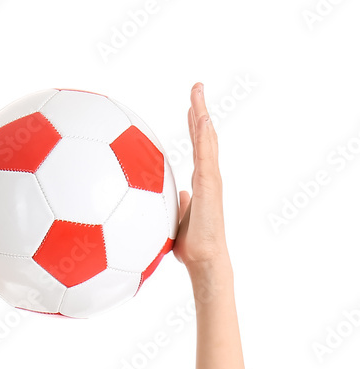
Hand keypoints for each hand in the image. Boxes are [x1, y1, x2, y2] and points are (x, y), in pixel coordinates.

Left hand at [172, 83, 229, 271]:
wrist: (203, 260)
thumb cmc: (193, 246)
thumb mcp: (179, 220)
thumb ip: (181, 204)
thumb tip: (180, 196)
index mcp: (201, 182)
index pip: (197, 148)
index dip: (194, 127)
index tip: (191, 109)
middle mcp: (207, 176)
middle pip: (205, 137)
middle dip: (200, 111)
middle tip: (197, 88)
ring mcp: (211, 179)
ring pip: (207, 140)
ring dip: (201, 114)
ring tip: (197, 91)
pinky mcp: (209, 185)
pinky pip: (205, 155)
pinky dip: (203, 135)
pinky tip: (200, 118)